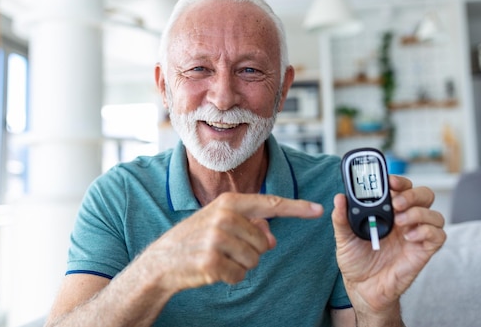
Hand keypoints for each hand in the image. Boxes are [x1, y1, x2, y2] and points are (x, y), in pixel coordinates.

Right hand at [137, 192, 323, 293]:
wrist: (162, 261)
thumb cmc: (194, 240)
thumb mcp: (220, 223)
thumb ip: (248, 225)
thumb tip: (271, 239)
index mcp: (229, 203)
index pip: (271, 204)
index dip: (297, 208)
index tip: (318, 209)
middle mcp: (224, 217)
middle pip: (264, 242)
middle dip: (252, 252)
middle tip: (227, 250)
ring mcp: (217, 239)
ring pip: (254, 260)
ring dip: (241, 265)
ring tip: (219, 258)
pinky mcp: (212, 261)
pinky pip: (240, 276)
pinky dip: (230, 277)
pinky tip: (213, 270)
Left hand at [331, 175, 445, 318]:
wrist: (362, 288)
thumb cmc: (355, 261)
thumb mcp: (343, 238)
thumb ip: (341, 218)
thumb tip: (339, 198)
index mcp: (387, 212)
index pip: (402, 188)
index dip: (399, 181)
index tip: (389, 181)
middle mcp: (405, 220)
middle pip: (423, 195)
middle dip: (412, 194)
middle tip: (396, 203)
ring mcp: (416, 235)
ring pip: (434, 214)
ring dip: (419, 213)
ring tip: (400, 222)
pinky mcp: (423, 251)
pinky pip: (438, 236)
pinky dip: (426, 231)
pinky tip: (409, 237)